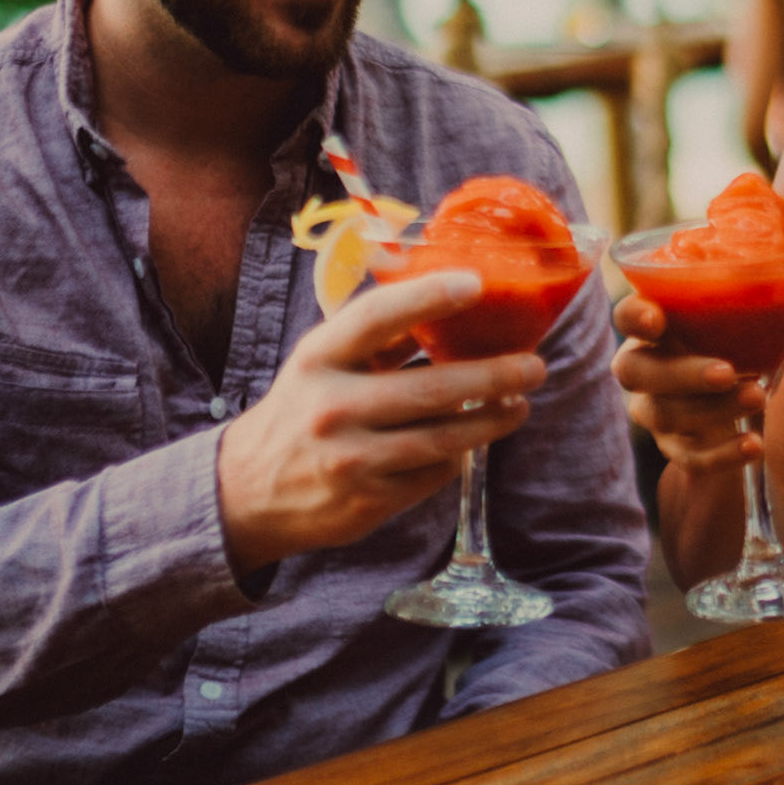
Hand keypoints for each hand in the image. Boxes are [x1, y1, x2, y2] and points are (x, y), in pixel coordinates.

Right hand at [216, 269, 546, 574]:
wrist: (248, 493)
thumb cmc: (302, 410)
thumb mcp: (323, 363)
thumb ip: (378, 338)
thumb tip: (452, 300)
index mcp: (319, 358)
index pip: (377, 318)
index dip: (427, 296)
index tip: (477, 282)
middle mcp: (331, 407)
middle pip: (430, 389)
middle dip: (493, 377)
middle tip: (535, 366)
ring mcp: (350, 460)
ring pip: (442, 439)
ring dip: (491, 422)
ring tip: (519, 406)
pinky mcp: (366, 502)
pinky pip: (431, 475)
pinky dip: (456, 457)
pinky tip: (471, 442)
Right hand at [611, 290, 762, 473]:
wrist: (745, 396)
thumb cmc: (743, 339)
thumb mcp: (766, 317)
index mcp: (657, 322)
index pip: (626, 314)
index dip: (634, 316)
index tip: (656, 318)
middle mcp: (643, 364)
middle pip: (636, 371)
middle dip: (682, 373)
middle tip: (728, 371)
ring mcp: (653, 409)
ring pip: (665, 415)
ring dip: (713, 410)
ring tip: (759, 397)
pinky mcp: (673, 446)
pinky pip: (687, 457)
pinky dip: (721, 454)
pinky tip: (754, 445)